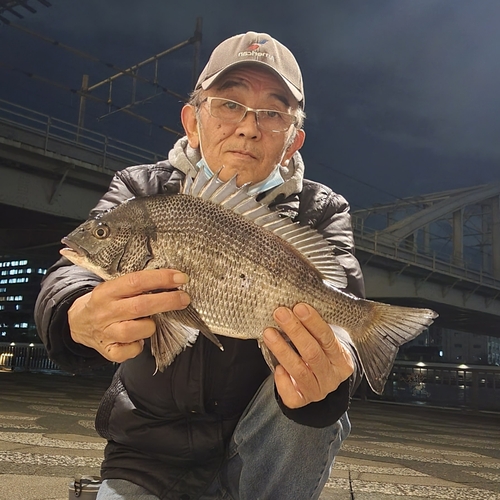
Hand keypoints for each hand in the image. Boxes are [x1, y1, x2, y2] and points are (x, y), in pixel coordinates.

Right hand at [68, 269, 189, 362]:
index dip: (161, 279)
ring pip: (135, 330)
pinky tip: (139, 339)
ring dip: (150, 326)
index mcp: (107, 291)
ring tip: (151, 322)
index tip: (180, 278)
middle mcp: (105, 311)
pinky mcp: (108, 351)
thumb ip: (136, 285)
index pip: (136, 281)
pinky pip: (130, 351)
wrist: (77, 322)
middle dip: (168, 301)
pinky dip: (139, 346)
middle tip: (184, 298)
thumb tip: (171, 280)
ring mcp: (106, 332)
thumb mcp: (114, 287)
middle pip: (141, 306)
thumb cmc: (105, 303)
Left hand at [263, 303, 353, 408]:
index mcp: (341, 360)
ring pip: (298, 370)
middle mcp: (331, 377)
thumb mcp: (325, 343)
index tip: (299, 307)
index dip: (313, 322)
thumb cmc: (320, 355)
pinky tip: (276, 367)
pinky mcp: (301, 401)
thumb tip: (295, 305)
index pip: (328, 338)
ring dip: (282, 349)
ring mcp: (317, 391)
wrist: (320, 383)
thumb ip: (315, 329)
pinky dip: (282, 379)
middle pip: (312, 353)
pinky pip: (291, 393)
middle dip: (295, 331)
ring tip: (269, 333)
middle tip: (280, 314)